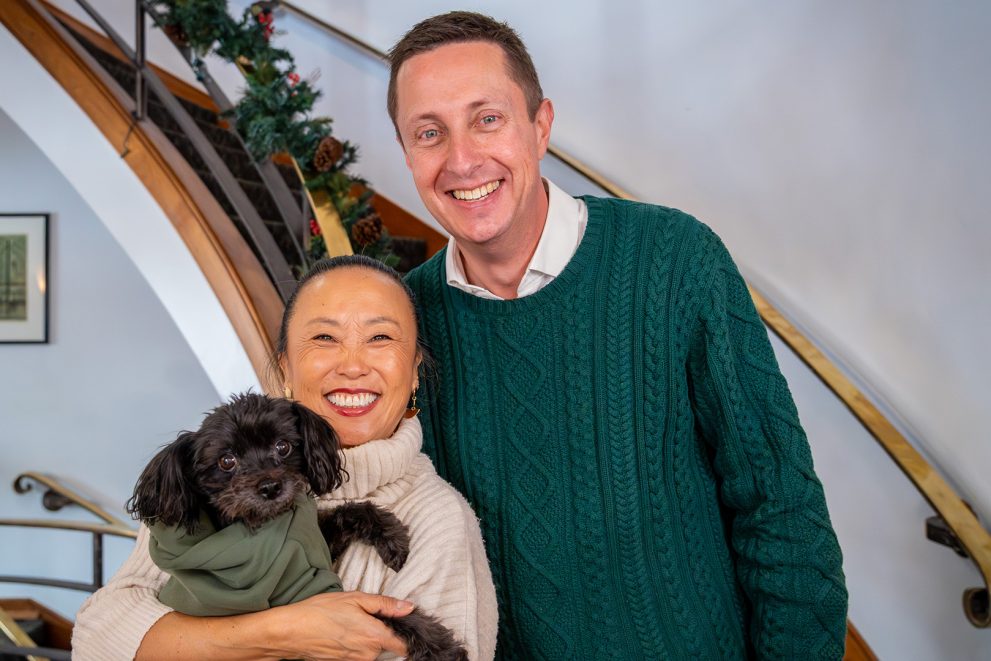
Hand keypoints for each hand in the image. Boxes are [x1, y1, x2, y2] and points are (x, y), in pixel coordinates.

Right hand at [278, 591, 414, 660]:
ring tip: (351, 623)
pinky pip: (359, 656)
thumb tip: (409, 607)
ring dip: (369, 639)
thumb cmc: (321, 611)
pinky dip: (357, 645)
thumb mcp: (355, 598)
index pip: (404, 646)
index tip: (404, 626)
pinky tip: (344, 633)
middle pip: (388, 647)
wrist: (291, 631)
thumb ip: (385, 604)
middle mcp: (367, 655)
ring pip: (373, 652)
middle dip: (383, 633)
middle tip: (368, 616)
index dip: (407, 636)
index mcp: (374, 636)